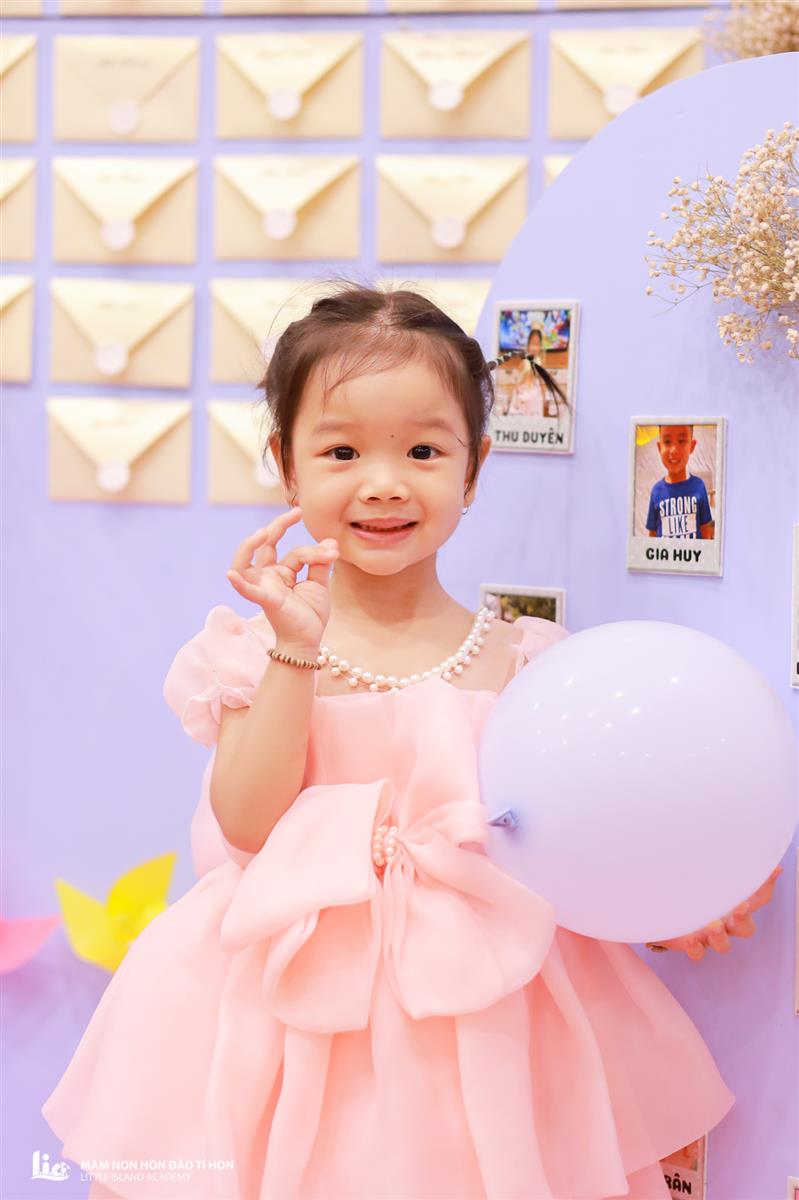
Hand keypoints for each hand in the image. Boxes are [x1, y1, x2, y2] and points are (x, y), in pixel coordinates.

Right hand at [226, 506, 338, 650]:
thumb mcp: (319, 584)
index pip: (295, 552)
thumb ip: (321, 563)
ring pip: (245, 563)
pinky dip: (239, 583)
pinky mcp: (266, 600)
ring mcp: (264, 587)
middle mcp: (268, 576)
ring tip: (263, 532)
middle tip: (296, 512)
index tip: (331, 549)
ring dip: (249, 546)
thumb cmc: (310, 615)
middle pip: (265, 546)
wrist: (308, 641)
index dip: (314, 549)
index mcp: (281, 572)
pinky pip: (248, 591)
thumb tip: (331, 542)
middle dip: (279, 526)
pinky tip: (230, 575)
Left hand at [648, 866, 782, 959]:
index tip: (773, 869)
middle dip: (745, 918)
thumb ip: (717, 859)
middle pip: (746, 928)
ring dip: (721, 937)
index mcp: (732, 903)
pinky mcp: (690, 943)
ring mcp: (708, 935)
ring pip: (723, 945)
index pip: (759, 898)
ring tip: (713, 925)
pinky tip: (689, 938)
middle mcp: (725, 921)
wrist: (663, 908)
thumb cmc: (691, 888)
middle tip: (741, 906)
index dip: (767, 885)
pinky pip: (697, 953)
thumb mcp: (704, 871)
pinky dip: (696, 947)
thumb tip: (727, 835)